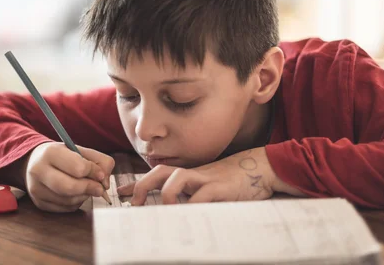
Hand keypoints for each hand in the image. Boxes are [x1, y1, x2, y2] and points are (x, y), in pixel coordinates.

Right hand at [23, 142, 114, 211]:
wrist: (34, 161)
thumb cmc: (62, 155)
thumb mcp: (80, 150)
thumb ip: (99, 161)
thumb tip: (105, 183)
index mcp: (50, 153)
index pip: (78, 168)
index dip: (94, 172)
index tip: (100, 174)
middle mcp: (39, 171)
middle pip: (70, 187)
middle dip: (89, 188)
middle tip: (100, 188)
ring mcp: (36, 189)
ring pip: (68, 200)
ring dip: (84, 196)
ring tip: (86, 188)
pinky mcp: (39, 203)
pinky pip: (65, 208)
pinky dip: (76, 203)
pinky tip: (76, 194)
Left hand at [117, 147, 302, 204]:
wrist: (261, 167)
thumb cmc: (232, 182)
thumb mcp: (208, 188)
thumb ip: (191, 196)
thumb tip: (173, 212)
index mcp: (188, 175)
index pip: (156, 175)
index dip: (138, 184)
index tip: (121, 195)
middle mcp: (193, 174)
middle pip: (161, 172)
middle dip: (143, 185)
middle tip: (134, 203)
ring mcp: (206, 178)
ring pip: (178, 177)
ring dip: (165, 193)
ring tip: (160, 211)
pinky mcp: (222, 187)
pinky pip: (203, 194)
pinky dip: (192, 204)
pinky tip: (186, 215)